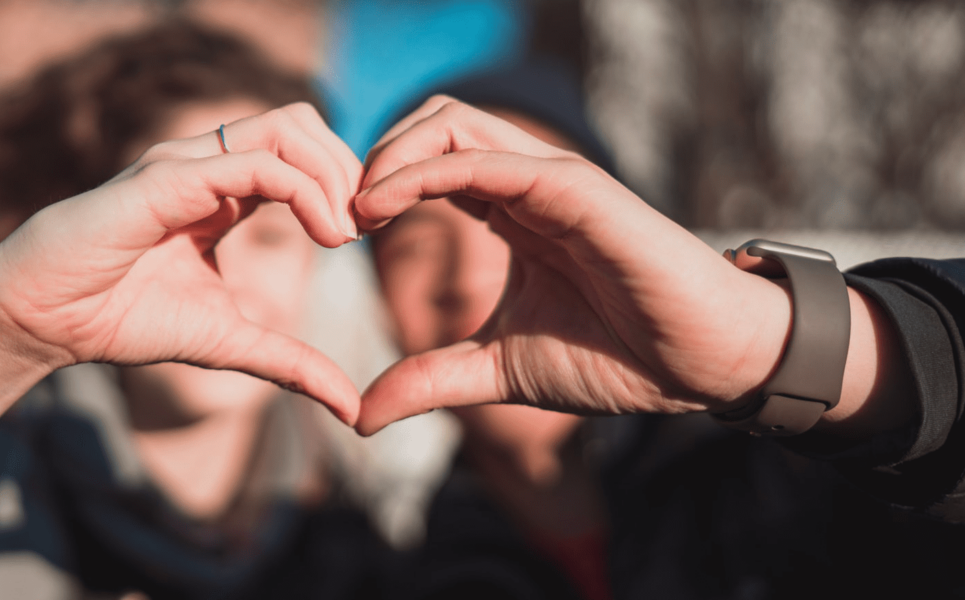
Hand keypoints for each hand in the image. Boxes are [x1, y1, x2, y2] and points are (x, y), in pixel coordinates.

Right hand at [0, 102, 361, 420]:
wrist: (43, 321)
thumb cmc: (122, 319)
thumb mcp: (229, 343)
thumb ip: (291, 363)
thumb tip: (351, 408)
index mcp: (223, 190)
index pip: (301, 153)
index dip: (345, 184)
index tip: (369, 235)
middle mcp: (207, 164)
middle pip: (302, 123)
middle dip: (349, 167)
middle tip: (367, 226)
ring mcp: (186, 164)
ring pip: (285, 127)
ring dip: (332, 173)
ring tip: (346, 231)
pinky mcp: (166, 179)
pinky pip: (253, 164)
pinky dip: (304, 190)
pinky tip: (324, 235)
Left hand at [353, 97, 793, 433]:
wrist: (699, 368)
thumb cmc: (616, 358)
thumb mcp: (499, 370)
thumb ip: (431, 380)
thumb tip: (360, 415)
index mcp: (510, 212)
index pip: (429, 163)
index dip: (376, 186)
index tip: (337, 233)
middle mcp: (526, 184)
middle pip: (434, 122)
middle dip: (374, 155)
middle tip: (339, 214)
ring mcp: (551, 180)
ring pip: (453, 122)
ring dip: (390, 154)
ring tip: (356, 209)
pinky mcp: (575, 189)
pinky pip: (485, 159)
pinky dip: (424, 171)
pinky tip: (384, 206)